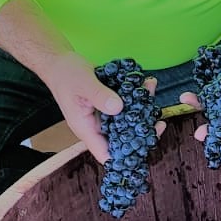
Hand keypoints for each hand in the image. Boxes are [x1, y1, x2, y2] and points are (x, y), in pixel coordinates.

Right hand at [43, 52, 164, 163]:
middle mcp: (97, 126)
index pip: (106, 154)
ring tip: (150, 88)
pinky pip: (127, 105)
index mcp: (86, 129)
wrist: (60, 62)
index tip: (145, 146)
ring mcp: (105, 115)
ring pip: (128, 121)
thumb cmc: (65, 75)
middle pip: (122, 139)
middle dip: (142, 131)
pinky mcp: (110, 103)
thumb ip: (99, 96)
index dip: (124, 157)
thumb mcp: (83, 84)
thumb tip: (119, 108)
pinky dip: (137, 96)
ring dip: (142, 108)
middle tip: (160, 122)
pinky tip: (145, 82)